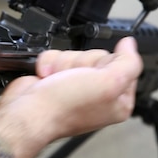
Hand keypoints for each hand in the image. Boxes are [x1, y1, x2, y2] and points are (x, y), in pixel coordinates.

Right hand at [0, 37, 141, 157]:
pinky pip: (58, 55)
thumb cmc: (64, 107)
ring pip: (75, 53)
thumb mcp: (108, 84)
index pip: (122, 64)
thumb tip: (129, 45)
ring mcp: (75, 85)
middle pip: (96, 56)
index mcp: (118, 100)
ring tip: (57, 81)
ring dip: (62, 63)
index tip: (95, 76)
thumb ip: (128, 63)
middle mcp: (98, 93)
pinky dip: (49, 63)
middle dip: (81, 63)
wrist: (27, 112)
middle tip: (73, 80)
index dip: (106, 64)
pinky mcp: (56, 77)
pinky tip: (46, 78)